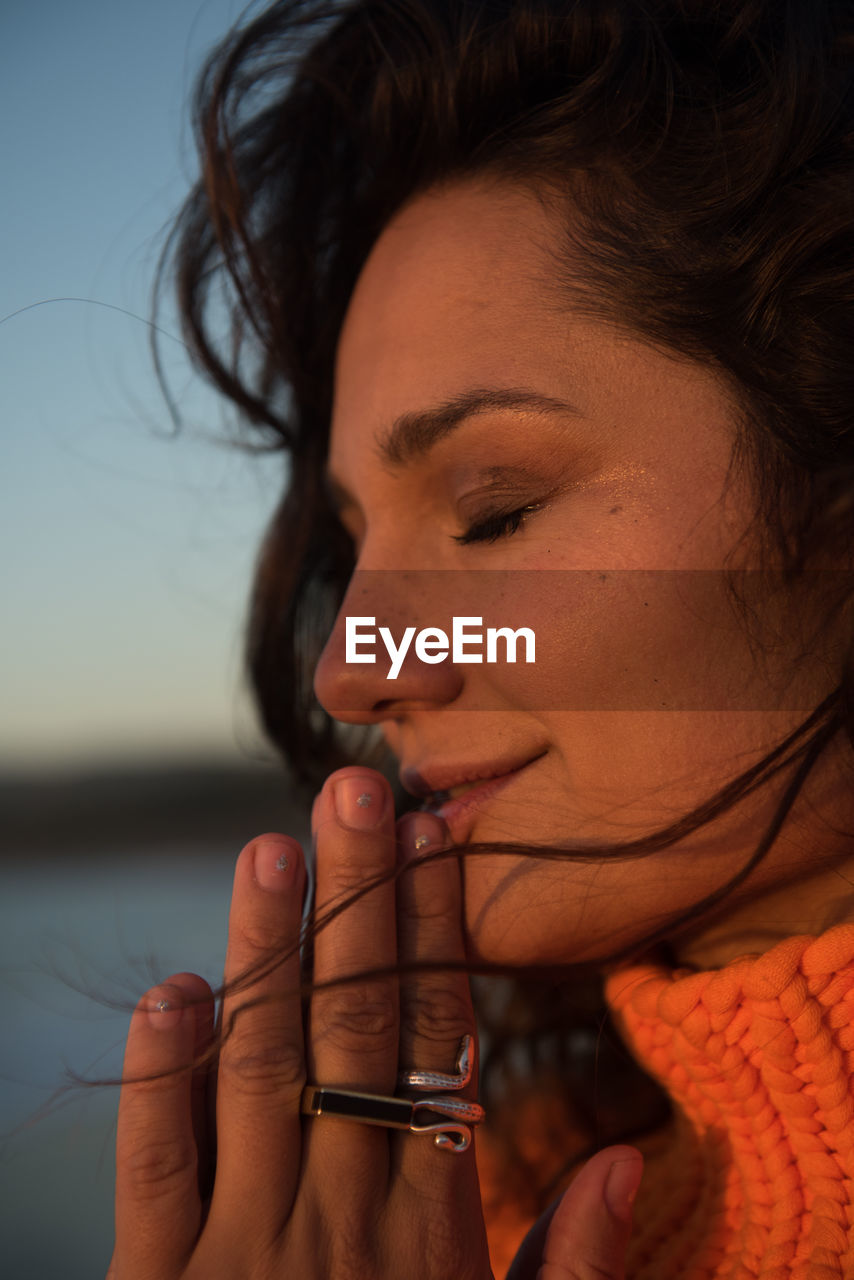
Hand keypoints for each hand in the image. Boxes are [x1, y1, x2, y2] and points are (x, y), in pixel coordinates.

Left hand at [107, 766, 639, 1278]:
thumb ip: (574, 1267)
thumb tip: (628, 1156)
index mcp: (429, 1226)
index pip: (436, 1042)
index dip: (436, 932)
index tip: (436, 841)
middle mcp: (338, 1216)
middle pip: (351, 1028)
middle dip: (356, 901)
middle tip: (354, 792)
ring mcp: (243, 1249)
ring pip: (255, 1072)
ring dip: (265, 954)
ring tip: (269, 851)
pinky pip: (155, 1173)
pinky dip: (159, 1080)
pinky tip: (171, 993)